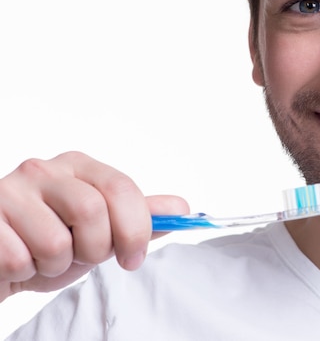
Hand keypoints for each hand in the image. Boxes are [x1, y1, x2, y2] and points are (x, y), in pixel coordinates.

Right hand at [0, 151, 188, 301]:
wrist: (3, 262)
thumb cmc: (52, 240)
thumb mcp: (103, 230)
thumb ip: (139, 218)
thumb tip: (181, 208)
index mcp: (79, 167)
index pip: (122, 188)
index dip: (135, 229)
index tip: (134, 257)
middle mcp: (43, 170)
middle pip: (93, 212)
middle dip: (95, 248)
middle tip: (82, 255)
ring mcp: (9, 192)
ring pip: (55, 242)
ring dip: (57, 265)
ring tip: (46, 256)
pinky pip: (20, 260)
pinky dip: (26, 272)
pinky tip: (21, 259)